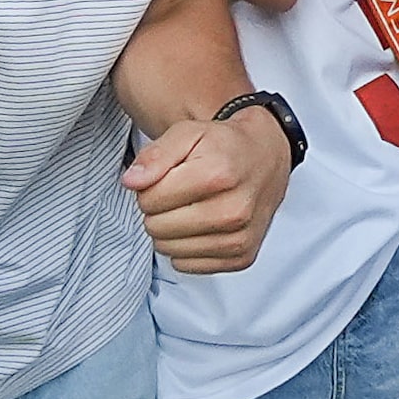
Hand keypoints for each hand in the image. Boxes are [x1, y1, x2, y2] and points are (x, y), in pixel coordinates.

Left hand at [120, 106, 292, 272]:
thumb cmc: (226, 146)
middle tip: (179, 192)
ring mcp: (239, 237)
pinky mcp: (241, 256)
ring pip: (168, 249)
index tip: (169, 177)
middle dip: (159, 209)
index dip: (151, 186)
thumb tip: (132, 181)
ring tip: (191, 207)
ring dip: (171, 230)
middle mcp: (233, 210)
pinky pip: (186, 265)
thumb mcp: (188, 133)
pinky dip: (187, 247)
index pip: (148, 199)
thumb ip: (155, 154)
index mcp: (218, 175)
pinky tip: (203, 225)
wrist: (266, 157)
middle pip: (156, 227)